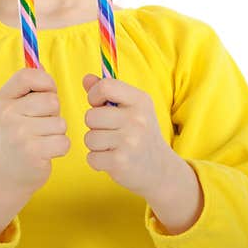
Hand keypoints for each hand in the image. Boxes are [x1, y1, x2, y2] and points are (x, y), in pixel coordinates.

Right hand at [0, 67, 70, 194]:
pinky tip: (46, 151)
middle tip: (41, 125)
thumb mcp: (16, 107)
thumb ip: (30, 88)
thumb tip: (44, 70)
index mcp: (3, 98)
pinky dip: (60, 147)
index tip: (45, 95)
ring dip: (57, 132)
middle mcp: (7, 114)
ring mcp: (18, 134)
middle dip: (54, 113)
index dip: (46, 83)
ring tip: (42, 138)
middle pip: (51, 101)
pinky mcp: (32, 153)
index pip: (29, 76)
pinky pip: (64, 142)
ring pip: (60, 123)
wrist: (9, 173)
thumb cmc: (21, 133)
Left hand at [81, 73, 177, 199]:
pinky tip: (112, 159)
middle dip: (94, 126)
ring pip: (89, 138)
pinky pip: (91, 157)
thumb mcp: (131, 108)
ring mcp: (130, 141)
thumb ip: (108, 91)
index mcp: (140, 100)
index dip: (94, 96)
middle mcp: (137, 119)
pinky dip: (98, 161)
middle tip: (109, 132)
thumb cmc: (141, 134)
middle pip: (91, 116)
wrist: (161, 169)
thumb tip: (86, 78)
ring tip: (112, 146)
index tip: (99, 105)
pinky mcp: (121, 162)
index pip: (105, 86)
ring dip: (96, 145)